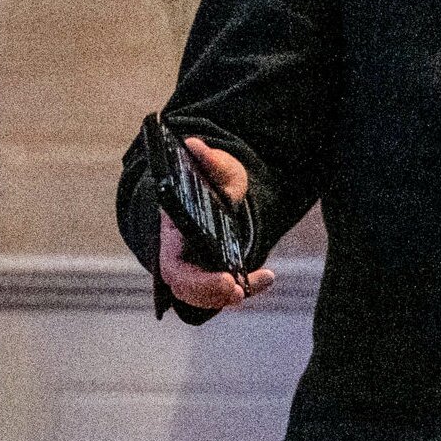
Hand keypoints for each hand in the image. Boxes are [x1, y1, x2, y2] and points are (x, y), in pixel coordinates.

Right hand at [156, 137, 274, 311]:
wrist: (218, 189)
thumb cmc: (213, 179)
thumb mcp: (217, 168)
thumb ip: (208, 161)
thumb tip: (194, 144)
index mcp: (173, 232)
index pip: (174, 266)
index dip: (197, 280)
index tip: (227, 279)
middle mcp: (178, 255)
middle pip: (186, 286)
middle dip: (210, 293)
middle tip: (238, 292)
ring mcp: (193, 266)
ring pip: (201, 295)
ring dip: (226, 297)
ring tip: (258, 283)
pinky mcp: (212, 271)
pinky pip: (221, 291)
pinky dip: (244, 288)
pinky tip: (266, 277)